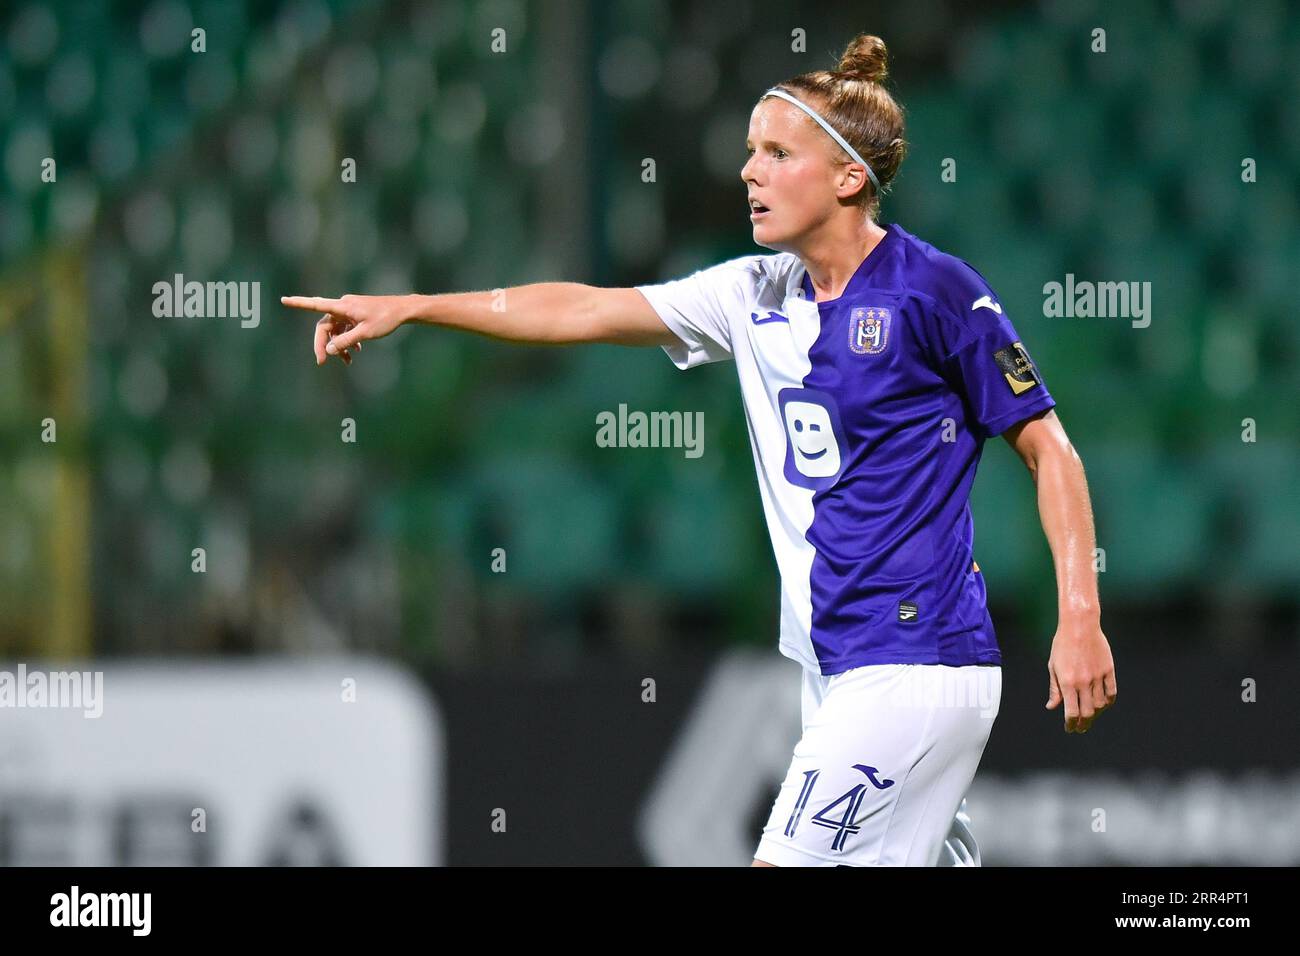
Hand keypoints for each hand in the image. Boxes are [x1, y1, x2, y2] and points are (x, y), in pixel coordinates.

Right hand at [280, 294, 414, 365]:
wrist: (402, 310)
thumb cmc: (385, 319)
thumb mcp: (365, 333)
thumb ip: (346, 341)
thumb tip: (328, 349)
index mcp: (343, 307)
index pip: (316, 305)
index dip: (299, 303)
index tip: (283, 300)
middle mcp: (343, 306)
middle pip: (325, 326)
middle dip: (323, 344)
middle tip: (322, 362)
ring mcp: (349, 310)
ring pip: (335, 329)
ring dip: (338, 345)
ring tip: (348, 361)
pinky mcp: (355, 314)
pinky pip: (345, 328)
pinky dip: (347, 340)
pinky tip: (356, 352)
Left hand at [1045, 620, 1115, 732]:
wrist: (1080, 625)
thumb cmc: (1062, 645)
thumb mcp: (1053, 666)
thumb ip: (1054, 689)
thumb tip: (1052, 707)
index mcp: (1067, 682)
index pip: (1071, 712)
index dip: (1071, 724)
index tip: (1070, 728)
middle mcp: (1083, 682)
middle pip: (1087, 713)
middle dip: (1084, 724)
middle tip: (1081, 728)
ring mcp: (1098, 676)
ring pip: (1100, 705)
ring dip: (1096, 715)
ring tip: (1091, 718)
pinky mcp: (1109, 670)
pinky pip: (1111, 692)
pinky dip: (1108, 702)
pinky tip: (1103, 705)